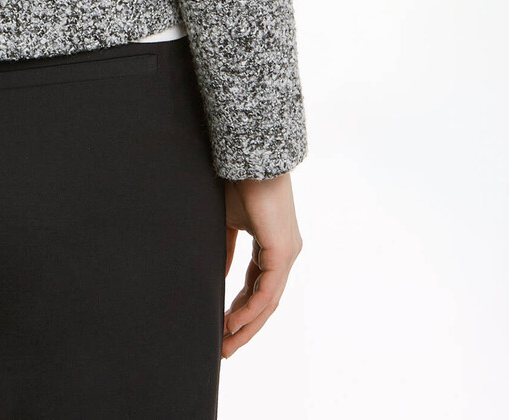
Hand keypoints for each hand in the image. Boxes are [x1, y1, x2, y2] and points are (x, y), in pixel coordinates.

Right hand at [221, 170, 302, 356]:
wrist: (250, 158)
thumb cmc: (239, 183)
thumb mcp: (229, 222)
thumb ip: (228, 250)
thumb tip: (221, 276)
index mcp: (273, 247)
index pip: (259, 288)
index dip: (240, 309)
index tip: (221, 326)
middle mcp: (285, 254)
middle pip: (266, 302)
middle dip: (244, 327)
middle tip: (225, 348)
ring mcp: (287, 254)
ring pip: (268, 302)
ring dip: (247, 325)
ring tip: (226, 343)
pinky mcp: (283, 252)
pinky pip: (267, 291)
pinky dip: (250, 309)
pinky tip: (232, 321)